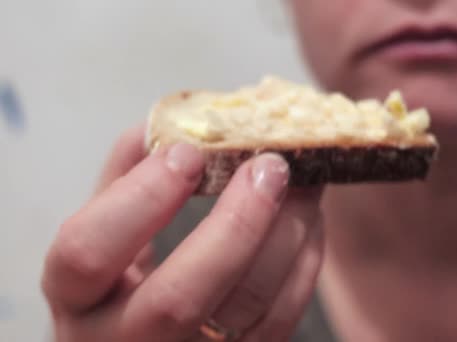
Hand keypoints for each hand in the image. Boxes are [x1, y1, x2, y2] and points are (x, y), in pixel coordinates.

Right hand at [41, 125, 323, 340]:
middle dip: (235, 223)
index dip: (141, 197)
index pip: (90, 253)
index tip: (189, 151)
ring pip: (245, 309)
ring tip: (306, 184)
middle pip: (179, 298)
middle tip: (269, 166)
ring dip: (286, 235)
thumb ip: (123, 180)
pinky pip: (280, 321)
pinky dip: (303, 263)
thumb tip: (162, 123)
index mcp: (76, 300)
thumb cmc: (117, 284)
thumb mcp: (104, 233)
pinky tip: (308, 223)